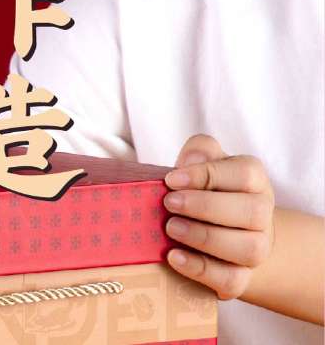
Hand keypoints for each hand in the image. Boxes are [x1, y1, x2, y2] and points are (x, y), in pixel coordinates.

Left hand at [162, 134, 274, 299]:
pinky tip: (173, 256)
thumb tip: (190, 161)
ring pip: (248, 248)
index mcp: (253, 179)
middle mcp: (261, 213)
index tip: (171, 179)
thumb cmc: (204, 189)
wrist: (220, 230)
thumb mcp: (202, 162)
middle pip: (251, 212)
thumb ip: (199, 152)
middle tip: (169, 203)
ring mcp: (256, 247)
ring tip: (171, 228)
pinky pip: (231, 279)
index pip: (244, 173)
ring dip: (205, 238)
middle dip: (206, 207)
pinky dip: (201, 269)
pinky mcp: (241, 276)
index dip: (207, 176)